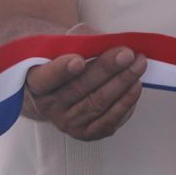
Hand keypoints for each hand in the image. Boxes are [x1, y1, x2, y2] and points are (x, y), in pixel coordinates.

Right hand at [23, 44, 142, 140]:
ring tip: (139, 65)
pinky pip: (109, 121)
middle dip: (106, 70)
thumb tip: (111, 43)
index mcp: (36, 82)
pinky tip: (136, 85)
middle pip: (79, 89)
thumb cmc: (64, 57)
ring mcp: (67, 123)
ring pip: (98, 104)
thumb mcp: (66, 42)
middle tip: (127, 54)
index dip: (62, 70)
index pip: (47, 77)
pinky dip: (126, 103)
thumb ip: (83, 41)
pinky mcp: (86, 133)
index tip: (79, 60)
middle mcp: (49, 107)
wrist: (61, 84)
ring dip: (122, 84)